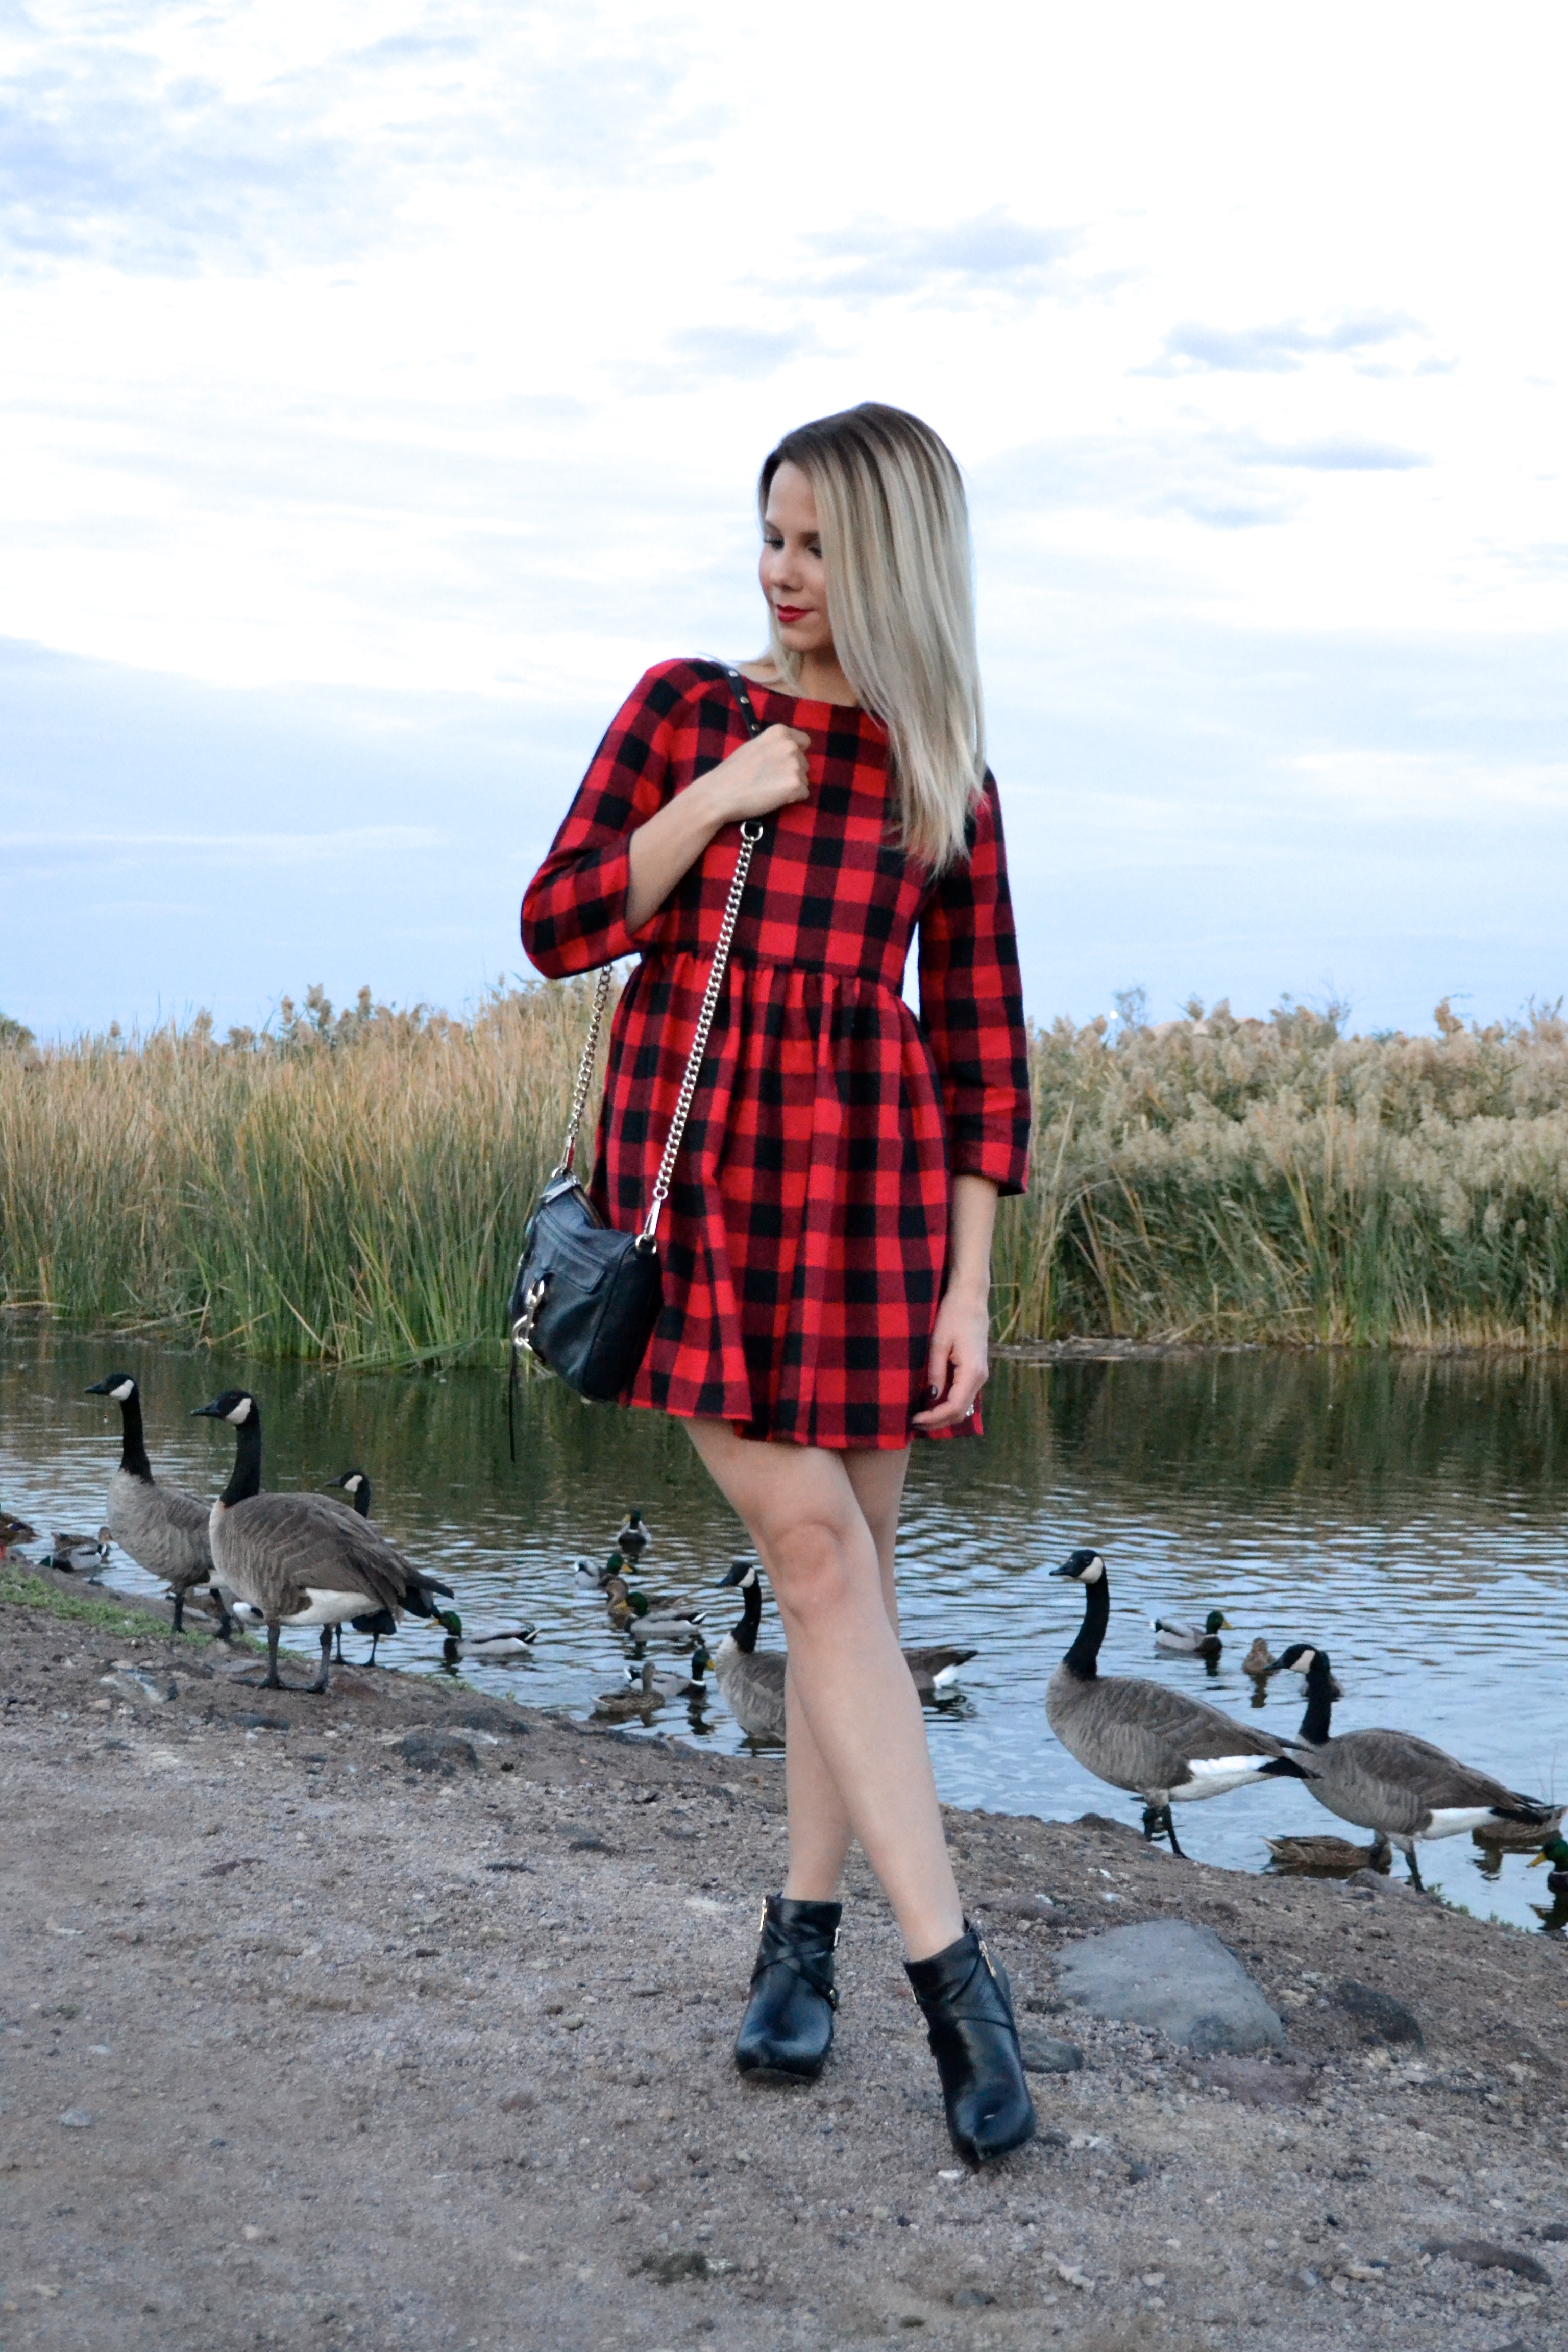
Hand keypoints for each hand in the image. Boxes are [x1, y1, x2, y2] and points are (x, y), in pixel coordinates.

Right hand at [701, 725, 810, 825]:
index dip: (795, 754)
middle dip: (792, 772)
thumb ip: (774, 745)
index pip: (804, 742)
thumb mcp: (754, 746)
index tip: (781, 763)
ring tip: (769, 788)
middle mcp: (790, 745)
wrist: (720, 793)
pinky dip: (792, 799)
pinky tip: (773, 797)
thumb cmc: (733, 772)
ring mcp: (794, 765)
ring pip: (805, 779)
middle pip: (805, 763)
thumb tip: (789, 751)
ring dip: (792, 786)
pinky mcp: (796, 785)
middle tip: (769, 779)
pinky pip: (804, 794)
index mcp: (780, 732)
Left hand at [911, 1286, 989, 1429]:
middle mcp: (980, 1378)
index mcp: (972, 1372)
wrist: (970, 1298)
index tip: (913, 1419)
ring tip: (920, 1416)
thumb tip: (931, 1398)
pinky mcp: (976, 1371)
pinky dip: (948, 1404)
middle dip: (937, 1421)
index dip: (933, 1418)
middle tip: (913, 1422)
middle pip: (960, 1412)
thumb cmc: (953, 1316)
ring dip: (942, 1415)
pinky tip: (931, 1403)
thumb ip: (935, 1372)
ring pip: (963, 1406)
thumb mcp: (938, 1343)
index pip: (953, 1407)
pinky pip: (963, 1396)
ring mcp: (980, 1375)